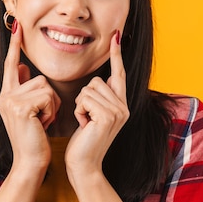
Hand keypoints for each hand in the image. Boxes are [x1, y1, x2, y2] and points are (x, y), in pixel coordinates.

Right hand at [0, 21, 59, 169]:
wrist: (31, 162)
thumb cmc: (35, 138)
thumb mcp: (31, 110)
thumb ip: (26, 88)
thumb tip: (23, 65)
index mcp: (7, 94)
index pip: (12, 64)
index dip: (14, 45)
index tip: (17, 24)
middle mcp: (4, 95)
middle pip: (38, 78)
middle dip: (49, 99)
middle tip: (42, 119)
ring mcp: (10, 100)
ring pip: (45, 86)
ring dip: (52, 105)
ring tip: (42, 122)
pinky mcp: (20, 106)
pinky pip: (47, 96)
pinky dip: (51, 111)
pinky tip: (42, 124)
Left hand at [65, 30, 128, 176]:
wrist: (84, 166)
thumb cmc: (84, 142)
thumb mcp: (93, 116)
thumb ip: (100, 98)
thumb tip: (104, 79)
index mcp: (121, 105)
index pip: (119, 74)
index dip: (117, 55)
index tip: (116, 35)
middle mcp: (124, 106)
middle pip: (97, 80)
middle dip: (83, 97)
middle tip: (85, 118)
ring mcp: (118, 111)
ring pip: (89, 88)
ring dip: (80, 105)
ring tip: (85, 123)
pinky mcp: (108, 116)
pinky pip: (85, 98)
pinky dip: (79, 111)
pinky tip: (84, 126)